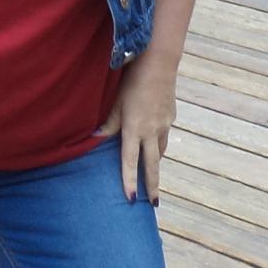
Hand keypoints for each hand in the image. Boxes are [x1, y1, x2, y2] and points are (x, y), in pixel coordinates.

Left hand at [96, 53, 177, 201]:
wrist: (159, 62)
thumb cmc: (132, 80)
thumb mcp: (116, 102)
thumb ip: (108, 124)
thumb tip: (95, 139)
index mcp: (134, 129)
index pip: (130, 161)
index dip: (129, 181)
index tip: (132, 198)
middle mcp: (151, 131)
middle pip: (152, 165)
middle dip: (152, 186)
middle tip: (153, 204)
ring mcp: (164, 124)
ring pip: (160, 150)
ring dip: (154, 163)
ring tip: (150, 175)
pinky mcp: (171, 116)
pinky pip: (164, 134)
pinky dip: (158, 141)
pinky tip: (154, 137)